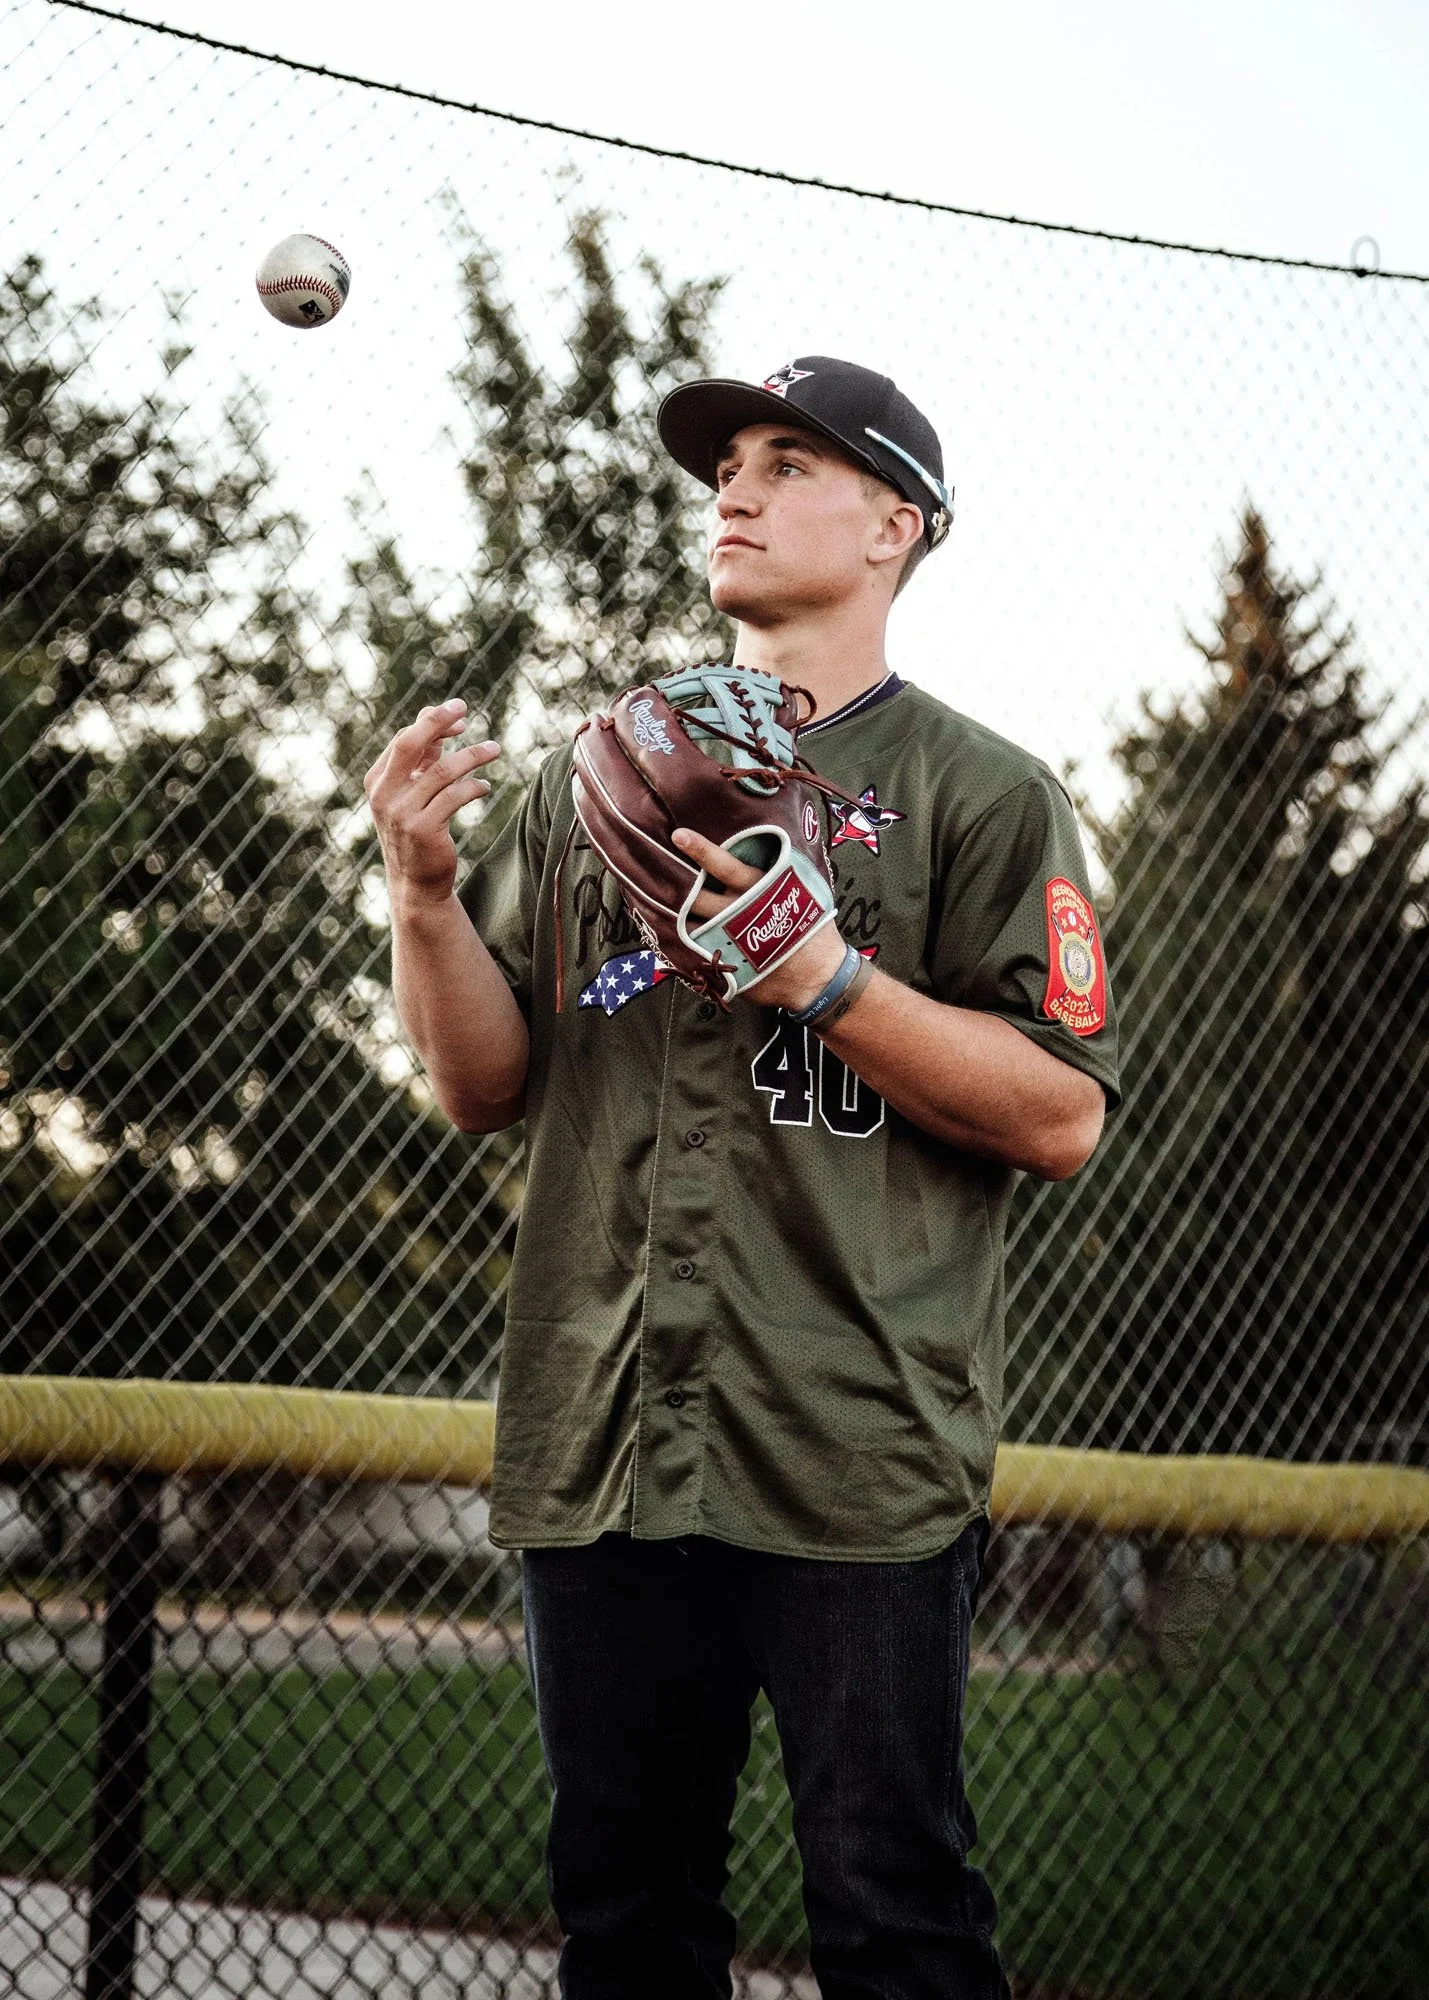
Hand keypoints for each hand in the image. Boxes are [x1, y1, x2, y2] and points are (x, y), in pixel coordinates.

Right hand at [364, 699, 501, 908]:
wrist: (416, 881)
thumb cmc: (417, 829)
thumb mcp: (412, 792)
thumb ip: (422, 758)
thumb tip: (440, 720)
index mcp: (377, 780)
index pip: (404, 739)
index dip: (431, 723)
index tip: (459, 716)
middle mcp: (384, 794)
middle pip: (409, 744)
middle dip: (437, 721)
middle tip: (464, 708)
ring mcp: (401, 812)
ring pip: (442, 771)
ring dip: (473, 755)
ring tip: (495, 749)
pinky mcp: (424, 829)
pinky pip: (455, 797)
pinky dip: (474, 787)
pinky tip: (485, 787)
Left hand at [671, 827, 846, 1011]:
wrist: (818, 978)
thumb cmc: (812, 931)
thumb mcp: (803, 893)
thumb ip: (780, 873)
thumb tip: (762, 849)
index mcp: (763, 890)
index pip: (727, 866)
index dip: (702, 851)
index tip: (680, 835)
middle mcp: (742, 912)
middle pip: (700, 895)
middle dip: (678, 881)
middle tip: (657, 864)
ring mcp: (731, 940)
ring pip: (692, 922)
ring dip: (675, 910)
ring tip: (659, 897)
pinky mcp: (725, 963)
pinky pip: (695, 948)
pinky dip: (682, 939)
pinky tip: (671, 930)